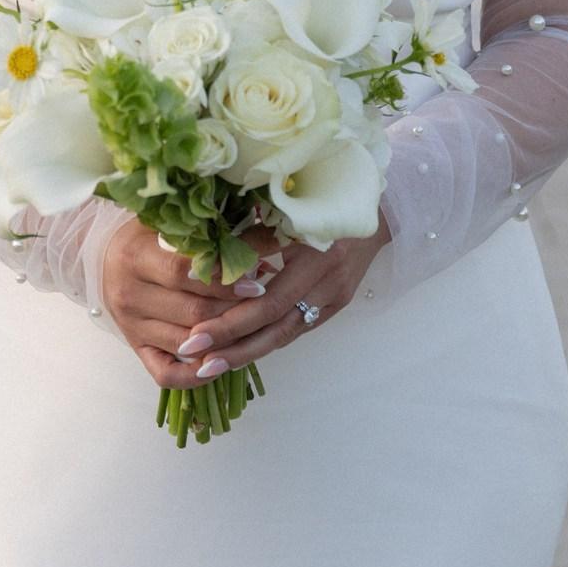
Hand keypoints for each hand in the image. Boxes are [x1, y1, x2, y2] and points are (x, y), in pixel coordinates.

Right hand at [101, 219, 270, 388]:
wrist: (103, 257)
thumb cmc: (145, 236)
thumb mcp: (169, 225)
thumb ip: (209, 233)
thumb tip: (267, 234)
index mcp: (136, 257)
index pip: (185, 274)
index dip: (224, 280)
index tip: (256, 283)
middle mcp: (130, 294)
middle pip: (192, 311)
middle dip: (233, 310)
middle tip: (263, 306)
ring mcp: (132, 325)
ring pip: (186, 342)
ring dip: (223, 340)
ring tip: (251, 329)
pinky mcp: (135, 347)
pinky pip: (165, 373)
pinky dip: (193, 376)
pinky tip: (219, 365)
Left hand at [150, 219, 388, 387]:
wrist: (373, 210)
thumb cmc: (320, 200)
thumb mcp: (286, 212)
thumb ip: (249, 240)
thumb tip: (201, 267)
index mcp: (314, 249)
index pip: (268, 296)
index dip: (230, 316)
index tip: (194, 330)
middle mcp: (328, 277)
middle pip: (276, 321)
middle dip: (232, 342)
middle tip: (194, 354)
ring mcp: (335, 295)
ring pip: (287, 333)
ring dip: (247, 352)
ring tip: (210, 366)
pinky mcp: (337, 304)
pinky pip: (298, 328)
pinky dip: (267, 340)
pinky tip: (239, 351)